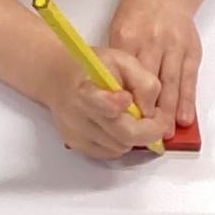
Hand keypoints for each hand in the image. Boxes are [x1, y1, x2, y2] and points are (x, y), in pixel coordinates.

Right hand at [42, 46, 167, 158]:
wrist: (58, 77)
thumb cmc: (94, 68)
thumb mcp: (123, 61)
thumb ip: (142, 82)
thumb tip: (150, 112)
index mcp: (86, 88)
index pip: (98, 102)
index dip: (113, 104)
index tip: (126, 98)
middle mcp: (77, 113)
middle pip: (121, 134)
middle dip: (147, 130)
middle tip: (156, 119)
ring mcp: (76, 132)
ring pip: (120, 146)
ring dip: (133, 135)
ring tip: (130, 116)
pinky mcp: (76, 144)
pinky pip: (110, 152)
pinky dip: (120, 142)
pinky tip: (116, 125)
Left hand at [110, 0, 200, 132]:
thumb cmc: (138, 14)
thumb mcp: (118, 30)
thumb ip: (118, 61)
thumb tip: (116, 96)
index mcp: (127, 37)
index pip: (124, 75)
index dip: (125, 101)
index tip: (123, 122)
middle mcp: (152, 42)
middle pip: (148, 83)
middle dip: (147, 112)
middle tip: (146, 136)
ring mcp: (174, 47)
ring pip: (171, 85)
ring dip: (168, 112)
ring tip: (165, 133)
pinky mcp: (191, 51)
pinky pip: (189, 80)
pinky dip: (187, 101)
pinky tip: (184, 117)